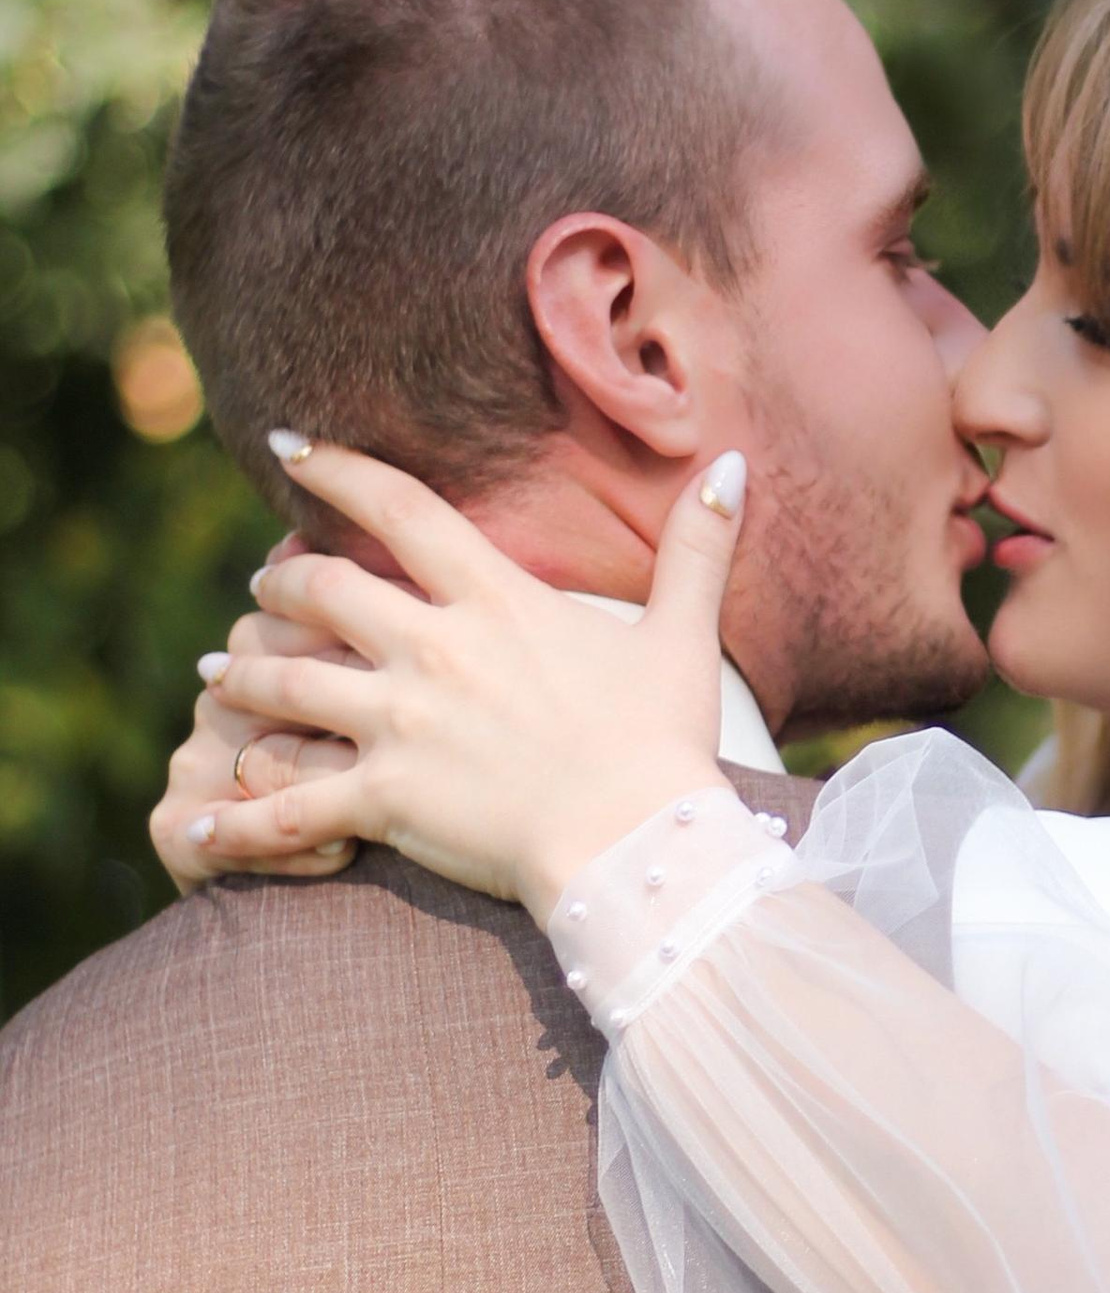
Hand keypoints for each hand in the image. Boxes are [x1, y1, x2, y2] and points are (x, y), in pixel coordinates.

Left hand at [171, 436, 748, 921]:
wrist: (641, 845)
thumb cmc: (664, 745)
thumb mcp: (684, 638)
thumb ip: (698, 548)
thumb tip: (734, 466)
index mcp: (496, 600)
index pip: (398, 509)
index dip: (335, 469)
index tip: (289, 447)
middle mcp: (431, 649)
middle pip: (317, 590)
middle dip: (276, 584)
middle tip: (259, 590)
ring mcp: (398, 724)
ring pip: (278, 681)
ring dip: (237, 673)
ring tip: (213, 677)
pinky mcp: (382, 798)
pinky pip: (283, 806)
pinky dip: (231, 818)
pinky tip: (192, 824)